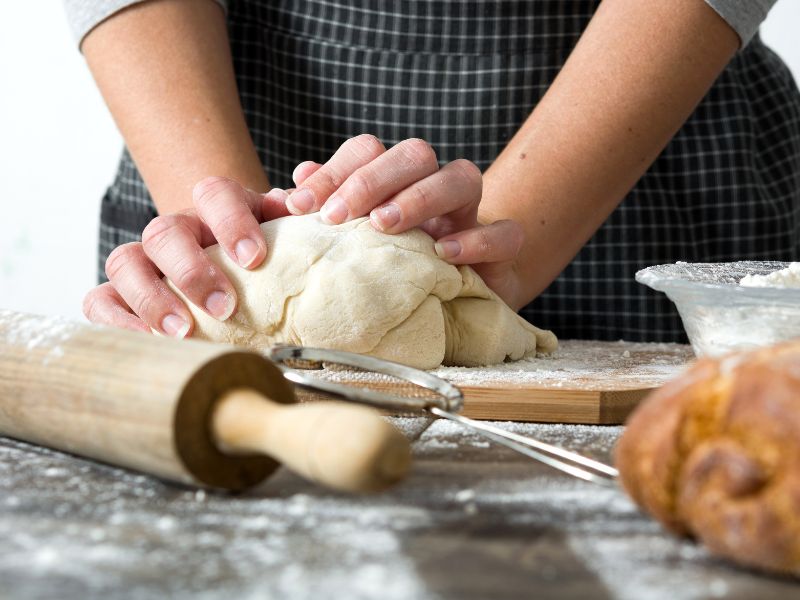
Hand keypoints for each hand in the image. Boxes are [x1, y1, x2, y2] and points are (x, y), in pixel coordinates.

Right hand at [82, 178, 289, 335]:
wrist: (230, 270)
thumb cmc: (260, 259)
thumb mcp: (284, 236)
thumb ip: (294, 216)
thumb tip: (301, 198)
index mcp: (216, 211)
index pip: (215, 193)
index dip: (231, 221)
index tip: (253, 258)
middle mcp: (175, 230)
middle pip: (164, 231)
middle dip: (192, 271)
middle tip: (224, 306)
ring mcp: (143, 261)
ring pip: (125, 262)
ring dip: (152, 299)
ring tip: (185, 332)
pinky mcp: (120, 294)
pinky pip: (101, 301)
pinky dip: (118, 321)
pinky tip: (149, 341)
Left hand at [284, 135, 524, 305]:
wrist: (461, 306)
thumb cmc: (398, 271)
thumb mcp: (353, 246)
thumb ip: (323, 219)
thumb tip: (284, 194)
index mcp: (397, 183)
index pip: (368, 151)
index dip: (333, 171)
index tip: (300, 206)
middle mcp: (435, 189)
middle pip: (414, 153)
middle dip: (371, 179)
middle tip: (335, 216)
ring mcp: (471, 216)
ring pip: (462, 177)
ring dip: (420, 196)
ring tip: (383, 225)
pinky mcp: (502, 250)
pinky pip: (504, 232)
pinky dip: (477, 239)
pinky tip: (444, 254)